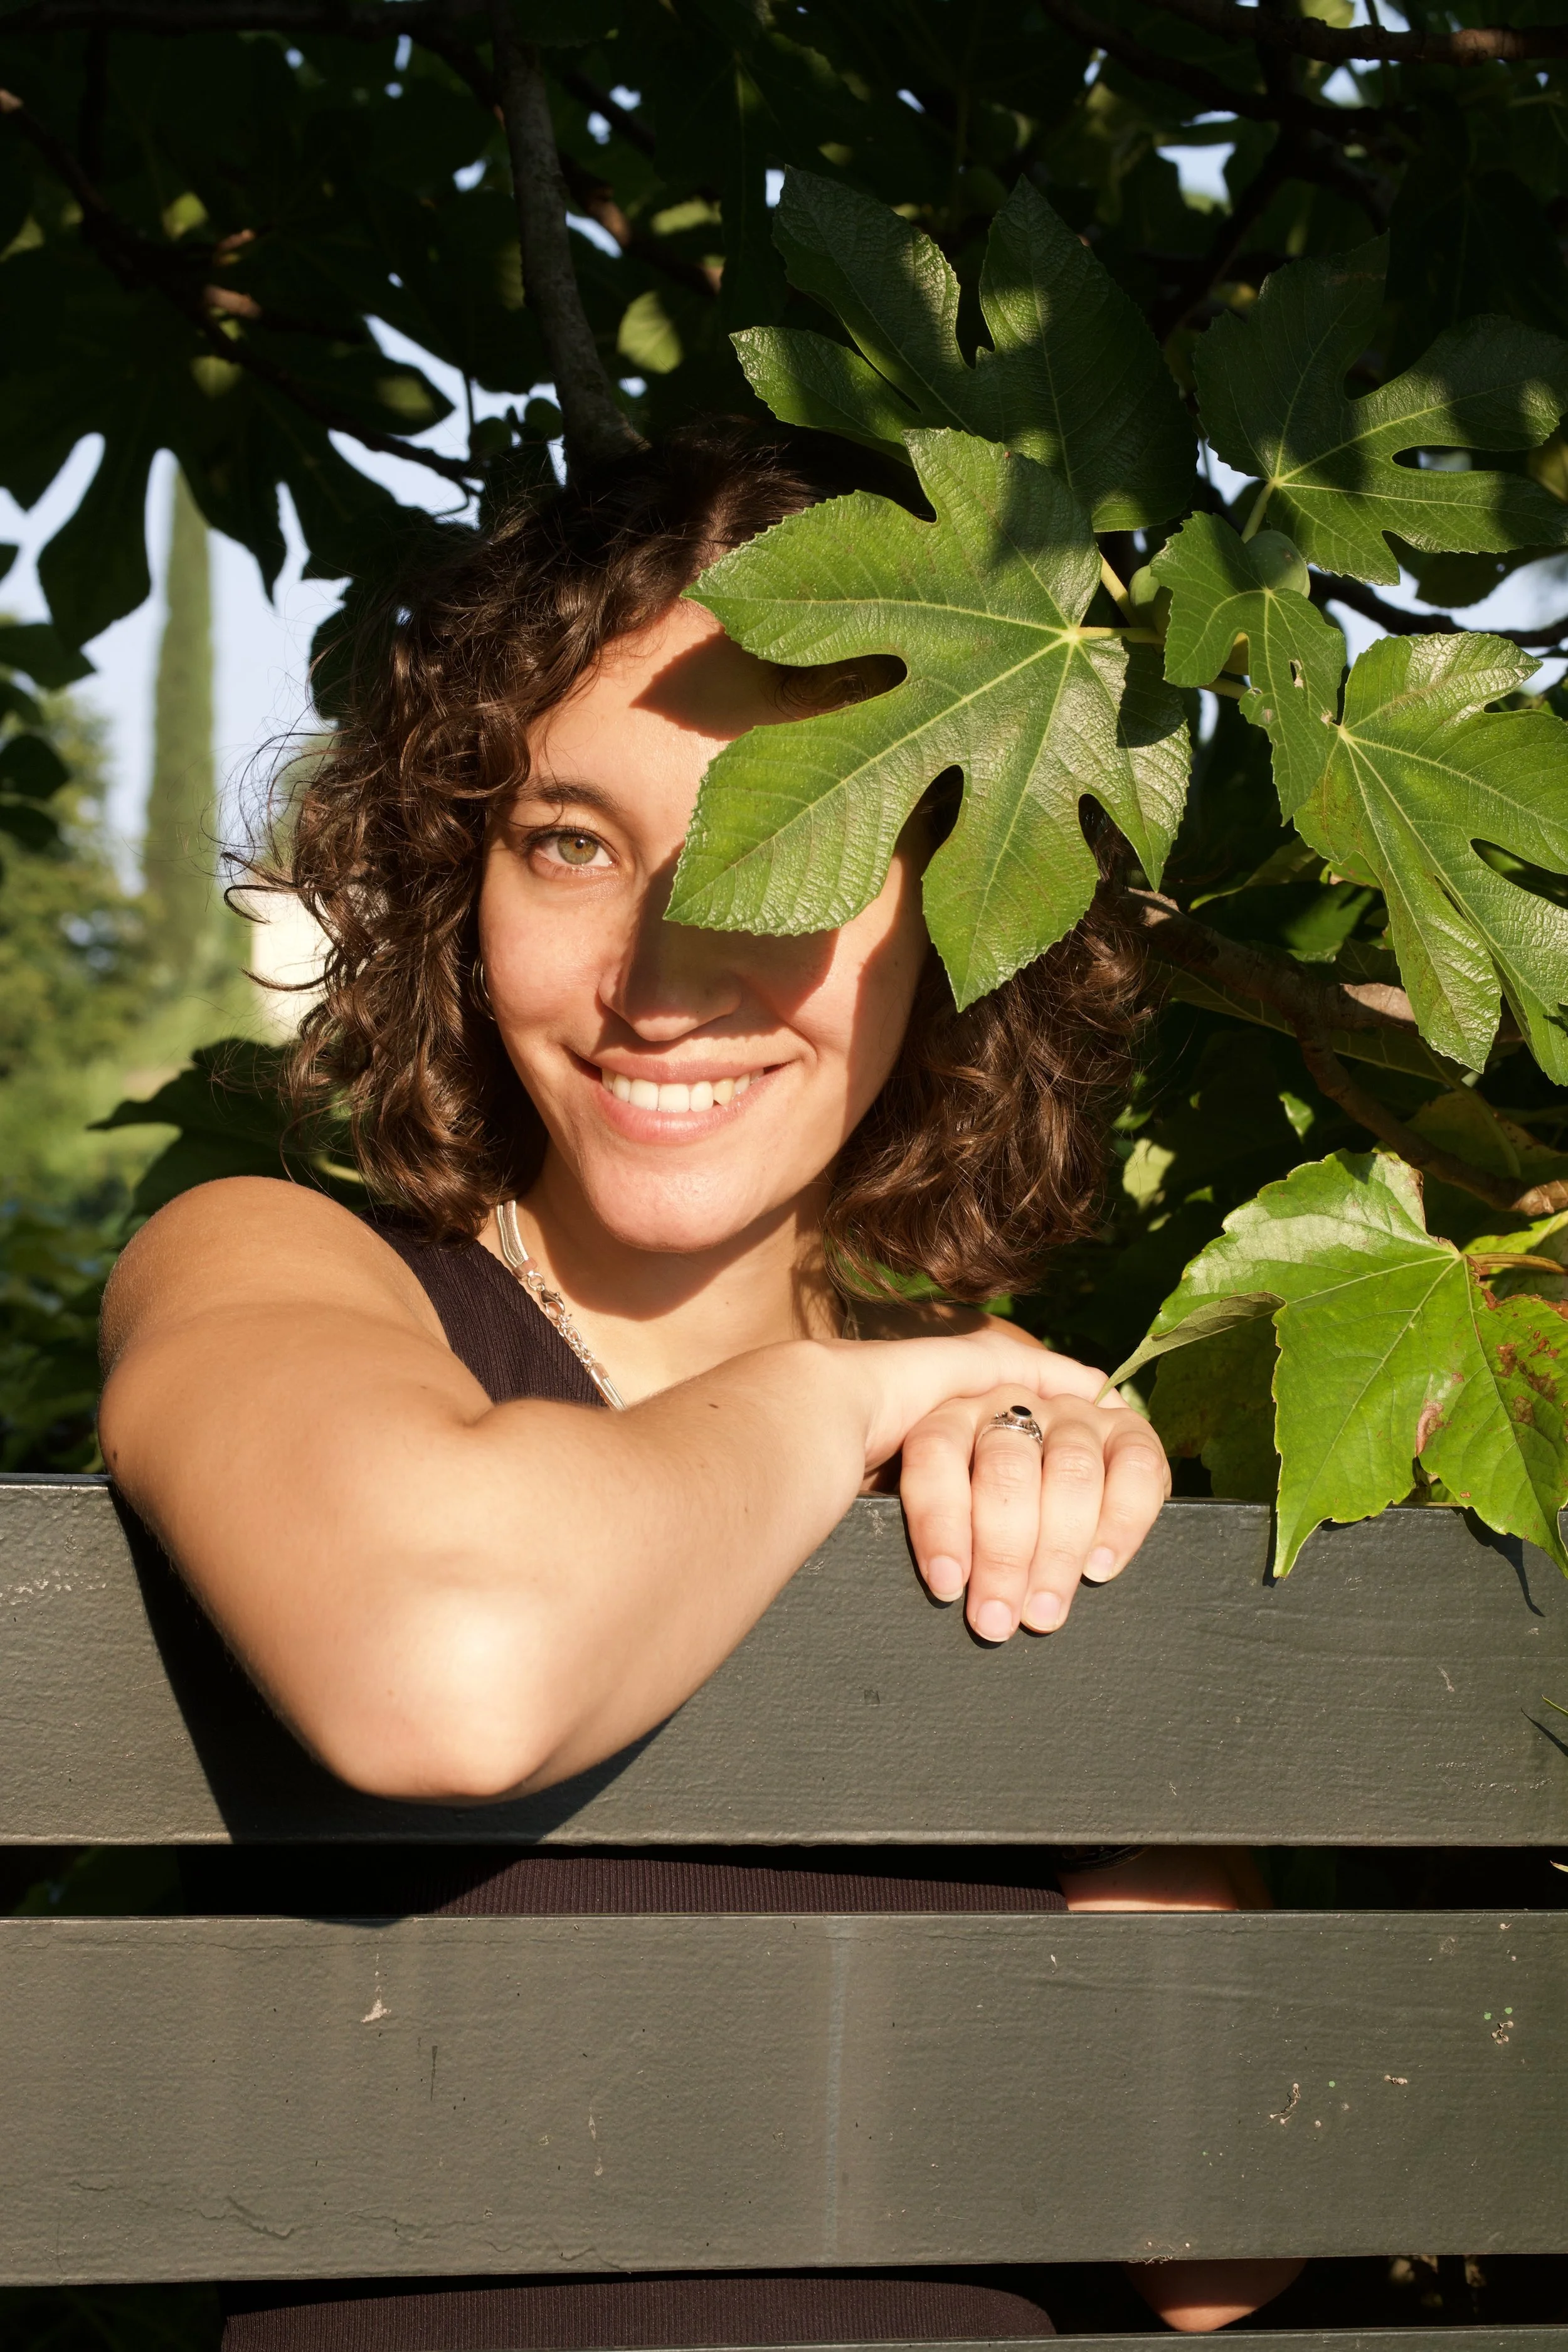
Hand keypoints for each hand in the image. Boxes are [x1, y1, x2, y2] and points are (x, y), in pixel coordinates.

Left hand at [898, 1381, 1169, 1640]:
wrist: (1043, 1495)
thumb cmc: (969, 1524)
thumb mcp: (906, 1507)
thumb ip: (896, 1521)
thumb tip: (925, 1580)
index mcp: (948, 1416)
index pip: (936, 1452)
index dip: (941, 1520)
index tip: (947, 1586)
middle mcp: (1010, 1404)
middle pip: (1007, 1468)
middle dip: (1004, 1553)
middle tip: (996, 1620)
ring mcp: (1071, 1414)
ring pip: (1071, 1469)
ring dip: (1059, 1550)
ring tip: (1043, 1614)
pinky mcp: (1127, 1432)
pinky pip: (1135, 1464)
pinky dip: (1121, 1520)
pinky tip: (1100, 1568)